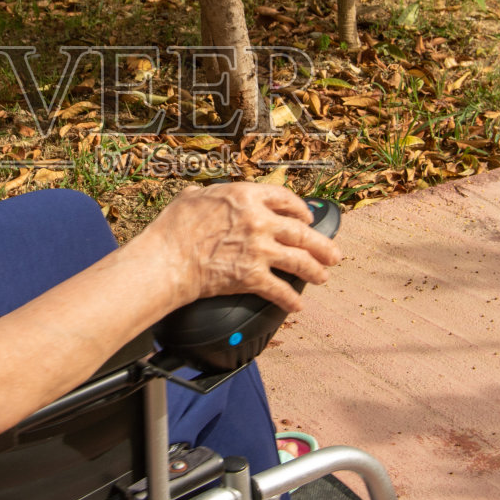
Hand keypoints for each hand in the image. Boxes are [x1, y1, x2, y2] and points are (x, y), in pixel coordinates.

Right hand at [139, 183, 341, 312]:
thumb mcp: (192, 197)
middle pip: (302, 233)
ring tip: (323, 277)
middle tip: (332, 254)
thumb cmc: (174, 228)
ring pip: (300, 261)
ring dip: (315, 271)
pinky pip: (280, 290)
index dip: (302, 210)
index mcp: (246, 196)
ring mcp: (259, 250)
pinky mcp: (253, 277)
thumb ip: (208, 195)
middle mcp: (260, 221)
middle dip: (322, 246)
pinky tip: (297, 305)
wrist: (167, 259)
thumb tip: (203, 194)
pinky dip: (291, 300)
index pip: (285, 199)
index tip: (307, 218)